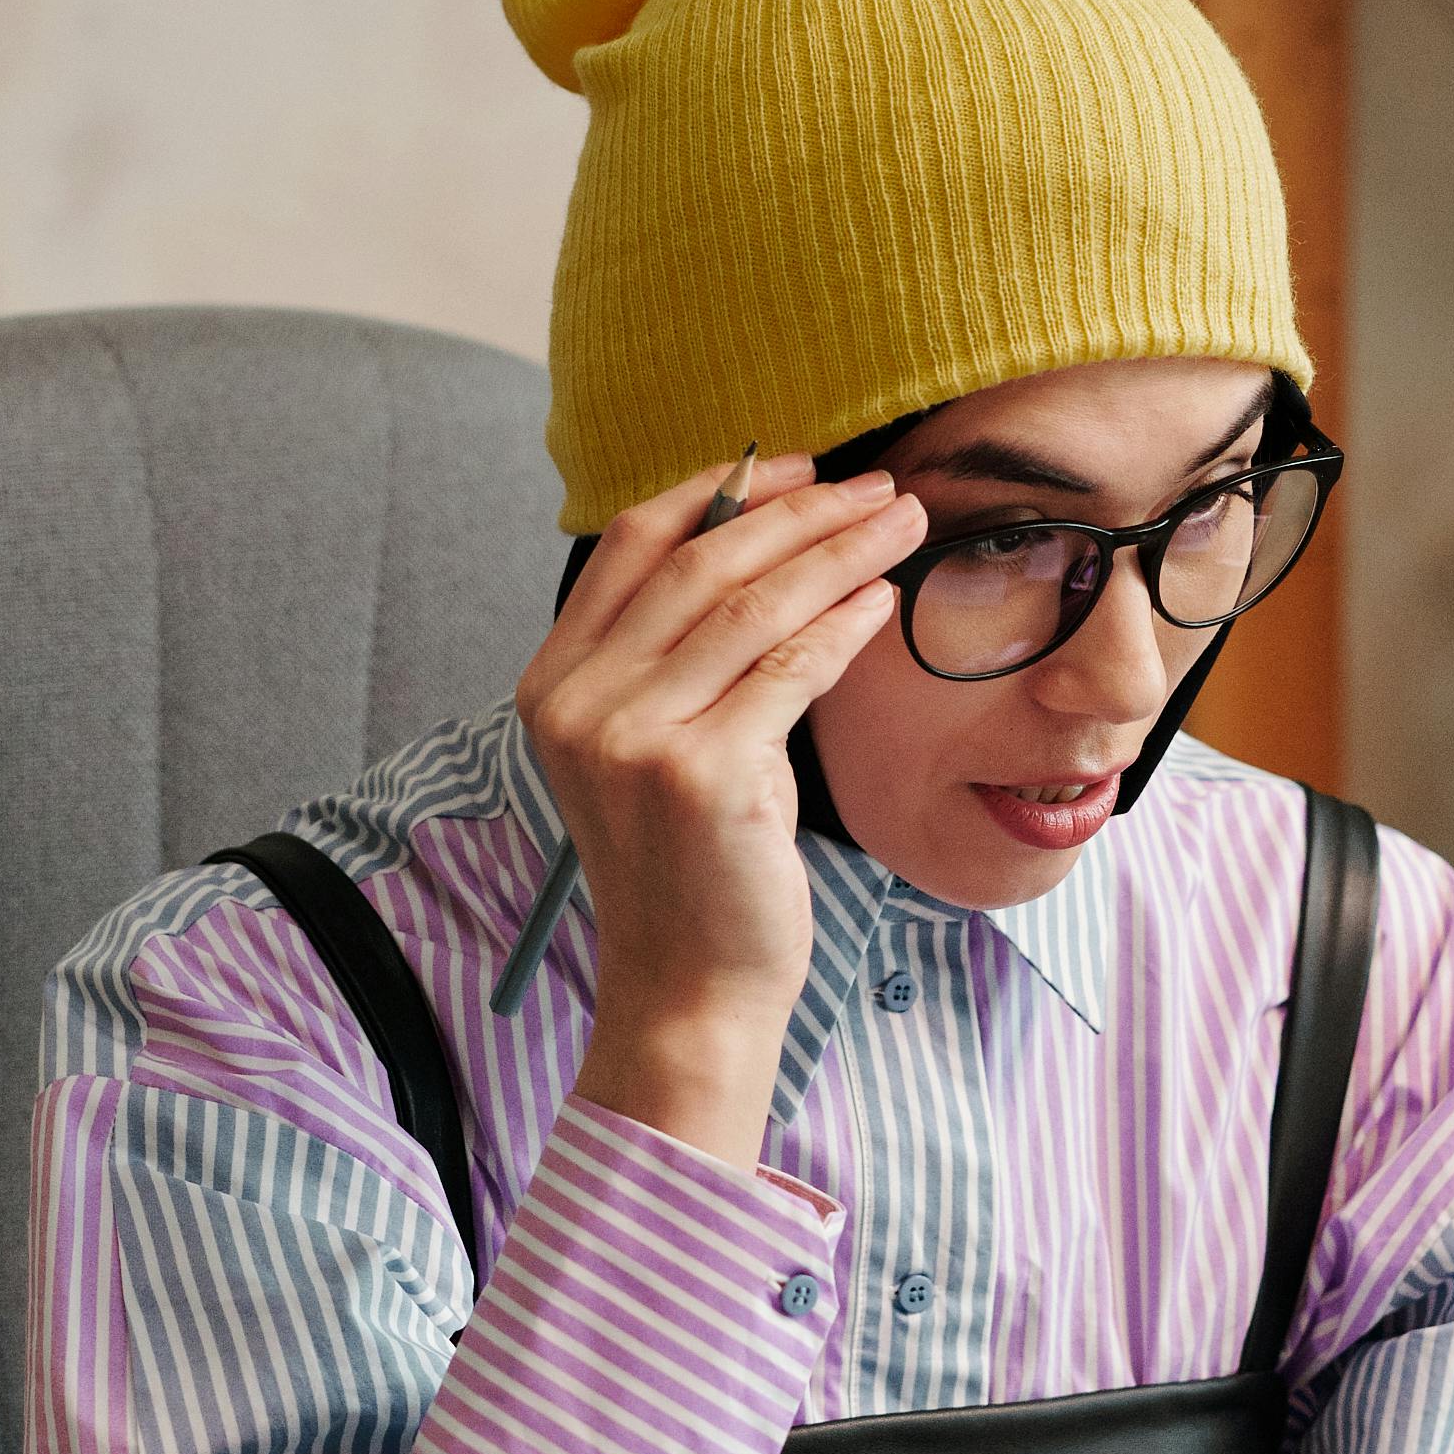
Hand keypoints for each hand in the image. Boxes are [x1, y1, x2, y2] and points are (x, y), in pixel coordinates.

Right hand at [520, 454, 923, 1169]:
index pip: (631, 544)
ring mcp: (633, 737)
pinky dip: (845, 624)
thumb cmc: (691, 865)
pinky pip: (790, 668)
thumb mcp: (655, 746)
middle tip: (879, 485)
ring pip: (753, 605)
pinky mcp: (703, 773)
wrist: (688, 986)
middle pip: (701, 561)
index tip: (796, 466)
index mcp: (552, 682)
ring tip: (901, 523)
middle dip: (802, 510)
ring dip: (839, 551)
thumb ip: (679, 654)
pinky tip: (886, 601)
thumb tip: (771, 541)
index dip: (719, 490)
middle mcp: (579, 702)